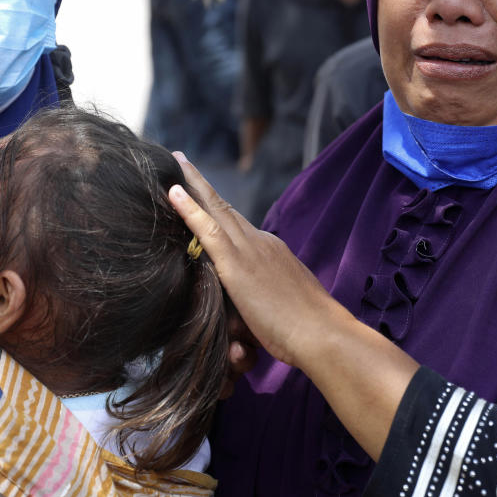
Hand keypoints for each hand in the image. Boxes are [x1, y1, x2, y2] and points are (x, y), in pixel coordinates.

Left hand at [169, 151, 417, 461]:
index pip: (238, 224)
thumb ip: (262, 299)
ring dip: (193, 184)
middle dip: (201, 185)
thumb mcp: (282, 306)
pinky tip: (173, 192)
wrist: (323, 334)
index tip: (203, 191)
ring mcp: (249, 251)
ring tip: (175, 163)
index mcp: (271, 251)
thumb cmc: (307, 332)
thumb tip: (248, 307)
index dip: (218, 207)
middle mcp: (260, 243)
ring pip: (216, 209)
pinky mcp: (237, 266)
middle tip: (181, 161)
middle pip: (225, 208)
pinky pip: (209, 230)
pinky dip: (189, 209)